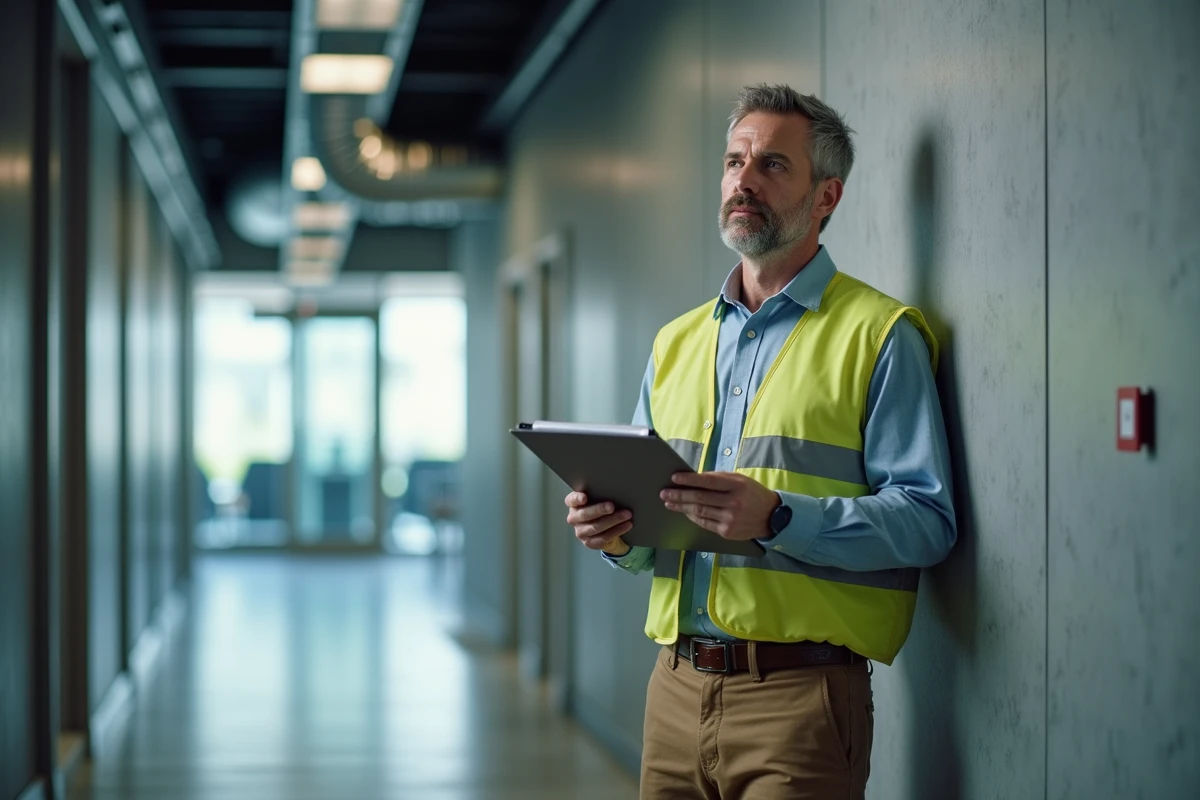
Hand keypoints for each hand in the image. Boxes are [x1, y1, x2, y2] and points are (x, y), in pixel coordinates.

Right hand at [565, 491, 632, 554]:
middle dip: (599, 510)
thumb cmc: (602, 508)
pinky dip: (617, 531)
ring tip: (627, 515)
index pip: (571, 500)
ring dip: (613, 520)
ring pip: (596, 527)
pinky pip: (603, 538)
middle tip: (612, 506)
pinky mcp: (589, 543)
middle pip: (585, 514)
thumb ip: (600, 494)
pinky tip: (627, 525)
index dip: (577, 499)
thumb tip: (615, 489)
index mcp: (574, 505)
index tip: (584, 497)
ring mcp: (580, 532)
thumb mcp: (599, 499)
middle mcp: (574, 518)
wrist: (607, 528)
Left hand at [660, 472, 779, 540]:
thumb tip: (694, 478)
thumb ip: (719, 478)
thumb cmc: (751, 494)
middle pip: (700, 498)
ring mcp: (730, 519)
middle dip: (679, 495)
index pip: (708, 481)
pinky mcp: (727, 532)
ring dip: (681, 507)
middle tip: (664, 493)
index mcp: (737, 486)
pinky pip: (704, 523)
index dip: (690, 480)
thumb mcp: (740, 480)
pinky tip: (684, 512)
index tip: (675, 478)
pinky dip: (692, 517)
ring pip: (699, 512)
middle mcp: (733, 503)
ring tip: (669, 502)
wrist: (772, 516)